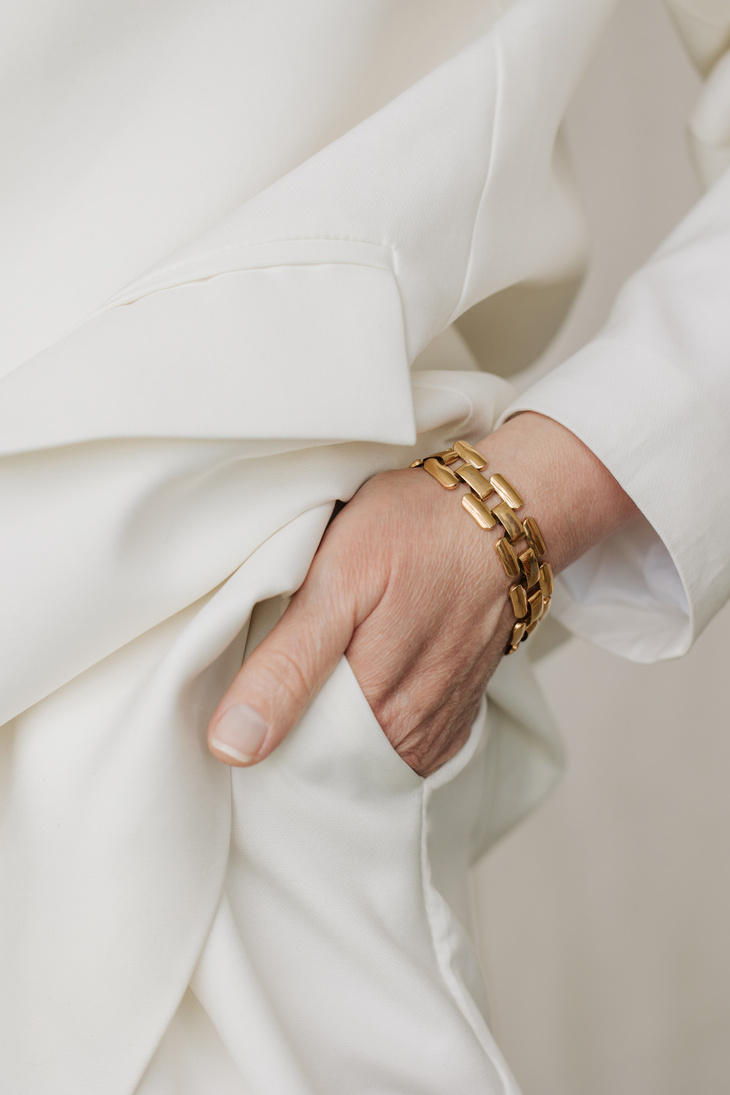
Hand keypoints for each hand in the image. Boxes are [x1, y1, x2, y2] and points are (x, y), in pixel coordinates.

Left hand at [206, 413, 638, 775]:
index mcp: (380, 716)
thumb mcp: (337, 582)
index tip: (238, 701)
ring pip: (361, 751)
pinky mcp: (453, 709)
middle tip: (273, 671)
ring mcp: (438, 725)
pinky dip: (368, 714)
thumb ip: (287, 667)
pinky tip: (357, 672)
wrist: (501, 513)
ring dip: (330, 719)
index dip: (257, 737)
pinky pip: (396, 737)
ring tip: (318, 663)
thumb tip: (234, 747)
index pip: (293, 769)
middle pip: (328, 765)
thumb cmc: (418, 532)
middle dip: (292, 731)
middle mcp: (415, 738)